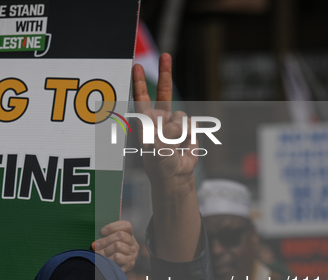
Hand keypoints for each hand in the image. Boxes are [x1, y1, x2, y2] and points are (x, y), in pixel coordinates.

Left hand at [92, 220, 138, 271]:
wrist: (114, 272)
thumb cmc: (109, 254)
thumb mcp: (109, 243)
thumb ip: (106, 236)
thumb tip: (95, 231)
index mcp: (130, 236)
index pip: (126, 225)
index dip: (113, 227)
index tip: (102, 231)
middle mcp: (134, 245)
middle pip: (120, 235)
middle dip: (105, 240)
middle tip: (94, 244)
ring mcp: (133, 255)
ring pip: (118, 245)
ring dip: (105, 249)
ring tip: (97, 253)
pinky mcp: (130, 264)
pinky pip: (117, 257)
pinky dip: (108, 258)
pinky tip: (102, 261)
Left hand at [132, 53, 198, 191]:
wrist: (175, 176)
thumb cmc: (160, 164)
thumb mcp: (156, 149)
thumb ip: (163, 133)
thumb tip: (173, 123)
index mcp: (146, 121)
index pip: (142, 97)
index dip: (139, 81)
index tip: (136, 66)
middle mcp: (160, 118)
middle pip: (164, 91)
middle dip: (165, 73)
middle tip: (165, 55)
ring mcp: (174, 123)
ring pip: (181, 116)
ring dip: (179, 131)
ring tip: (174, 145)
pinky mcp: (188, 129)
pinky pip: (191, 125)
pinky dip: (189, 136)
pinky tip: (184, 147)